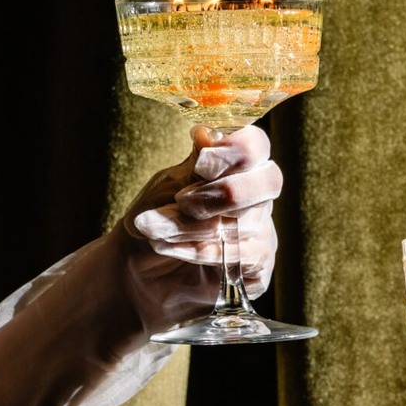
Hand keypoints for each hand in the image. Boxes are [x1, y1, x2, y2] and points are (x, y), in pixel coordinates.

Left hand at [113, 125, 282, 335]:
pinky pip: (241, 256)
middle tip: (183, 201)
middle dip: (225, 191)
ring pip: (246, 223)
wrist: (136, 271)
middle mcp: (255, 197)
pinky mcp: (257, 268)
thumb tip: (207, 134)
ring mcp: (261, 233)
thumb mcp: (167, 188)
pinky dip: (200, 251)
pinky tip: (169, 248)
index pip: (256, 146)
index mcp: (236, 167)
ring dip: (193, 226)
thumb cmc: (154, 221)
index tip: (204, 162)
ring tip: (155, 229)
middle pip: (269, 181)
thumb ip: (192, 167)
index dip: (237, 150)